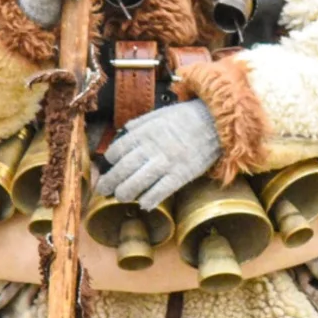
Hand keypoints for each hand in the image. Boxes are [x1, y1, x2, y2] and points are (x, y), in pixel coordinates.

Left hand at [96, 101, 222, 210]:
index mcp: (145, 132)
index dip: (109, 160)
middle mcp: (152, 148)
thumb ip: (139, 124)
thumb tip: (122, 133)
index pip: (117, 149)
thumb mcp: (159, 114)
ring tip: (120, 197)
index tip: (108, 166)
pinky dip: (149, 200)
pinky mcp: (181, 175)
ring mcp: (166, 163)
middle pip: (122, 169)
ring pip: (137, 183)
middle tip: (103, 190)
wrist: (214, 123)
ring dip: (124, 193)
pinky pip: (160, 192)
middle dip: (109, 182)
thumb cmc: (185, 118)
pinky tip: (144, 204)